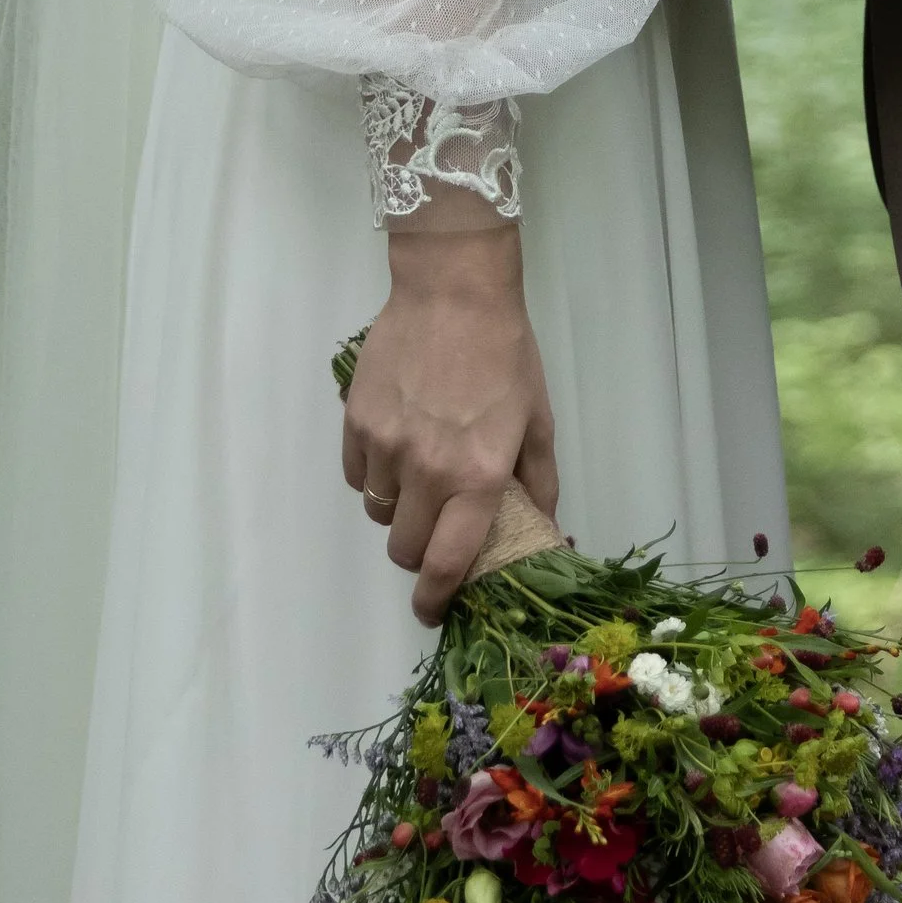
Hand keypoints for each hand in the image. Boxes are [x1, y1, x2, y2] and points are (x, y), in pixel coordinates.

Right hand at [341, 210, 558, 623]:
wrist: (453, 290)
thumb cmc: (505, 353)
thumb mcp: (538, 419)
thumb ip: (539, 482)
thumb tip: (544, 531)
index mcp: (478, 477)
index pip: (445, 563)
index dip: (435, 599)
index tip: (432, 612)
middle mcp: (426, 470)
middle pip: (404, 547)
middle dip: (419, 549)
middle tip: (435, 526)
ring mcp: (385, 446)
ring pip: (379, 510)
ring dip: (399, 506)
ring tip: (419, 470)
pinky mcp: (357, 422)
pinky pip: (357, 474)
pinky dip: (373, 474)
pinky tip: (395, 444)